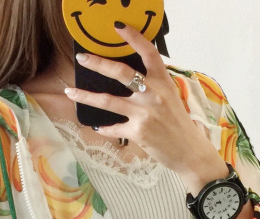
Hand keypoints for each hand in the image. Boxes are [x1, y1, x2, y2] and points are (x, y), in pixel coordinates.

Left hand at [63, 23, 228, 196]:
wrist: (188, 151)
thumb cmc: (178, 124)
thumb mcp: (170, 97)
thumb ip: (153, 86)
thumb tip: (131, 78)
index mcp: (163, 82)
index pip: (148, 53)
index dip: (133, 38)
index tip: (118, 27)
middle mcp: (153, 94)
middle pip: (121, 73)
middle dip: (98, 63)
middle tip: (83, 59)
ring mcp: (144, 113)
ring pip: (107, 101)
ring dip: (86, 96)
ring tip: (71, 92)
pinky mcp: (137, 132)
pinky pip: (114, 127)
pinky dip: (104, 128)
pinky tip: (98, 126)